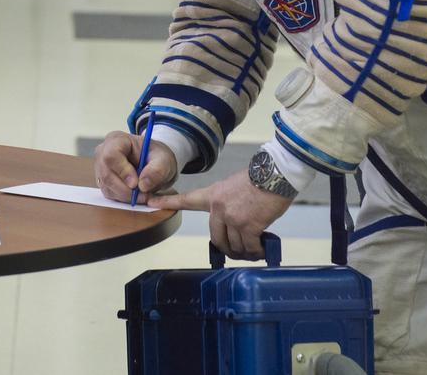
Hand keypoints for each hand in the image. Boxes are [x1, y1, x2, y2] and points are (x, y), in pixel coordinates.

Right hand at [93, 130, 177, 204]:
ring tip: (143, 194)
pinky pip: (109, 193)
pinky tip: (136, 195)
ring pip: (107, 186)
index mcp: (117, 139)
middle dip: (126, 189)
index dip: (122, 171)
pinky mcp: (103, 181)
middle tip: (144, 195)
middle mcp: (104, 152)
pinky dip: (123, 198)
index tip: (136, 183)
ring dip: (126, 195)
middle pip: (106, 174)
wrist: (154, 163)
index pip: (111, 155)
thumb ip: (157, 170)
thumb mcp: (164, 159)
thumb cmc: (156, 156)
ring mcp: (101, 167)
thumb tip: (142, 185)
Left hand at [151, 170, 291, 259]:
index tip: (151, 201)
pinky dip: (256, 251)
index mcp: (213, 195)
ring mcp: (233, 217)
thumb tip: (235, 224)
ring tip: (254, 249)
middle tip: (239, 251)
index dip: (168, 201)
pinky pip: (249, 247)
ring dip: (244, 251)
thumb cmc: (260, 179)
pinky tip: (262, 250)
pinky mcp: (249, 226)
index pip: (187, 199)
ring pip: (234, 245)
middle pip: (217, 237)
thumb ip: (227, 203)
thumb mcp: (234, 186)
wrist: (275, 173)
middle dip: (228, 248)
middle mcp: (219, 208)